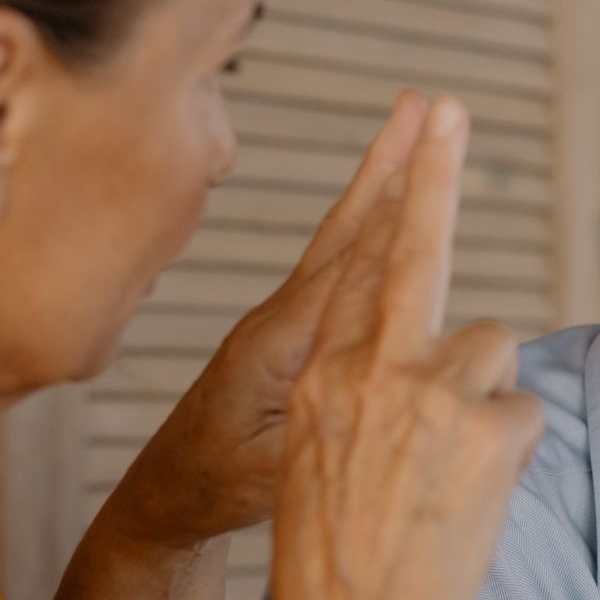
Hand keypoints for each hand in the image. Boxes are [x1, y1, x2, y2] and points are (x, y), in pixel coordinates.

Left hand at [104, 92, 429, 550]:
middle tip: (429, 107)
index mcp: (285, 345)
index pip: (356, 266)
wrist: (170, 491)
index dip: (396, 207)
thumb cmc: (220, 488)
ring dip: (380, 176)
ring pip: (344, 235)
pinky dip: (367, 215)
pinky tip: (385, 196)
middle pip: (351, 228)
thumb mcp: (272, 473)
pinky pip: (338, 259)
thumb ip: (320, 429)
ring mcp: (285, 316)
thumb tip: (380, 391)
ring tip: (410, 123)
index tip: (428, 151)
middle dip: (393, 164)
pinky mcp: (291, 326)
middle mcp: (284, 316)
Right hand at [270, 95, 543, 599]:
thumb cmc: (337, 556)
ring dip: (486, 395)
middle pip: (415, 253)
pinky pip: (523, 409)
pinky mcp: (490, 425)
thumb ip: (355, 390)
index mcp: (321, 373)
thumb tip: (401, 357)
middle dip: (432, 176)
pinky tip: (476, 494)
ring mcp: (431, 390)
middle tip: (444, 108)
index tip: (417, 131)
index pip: (356, 264)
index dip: (392, 194)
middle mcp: (371, 366)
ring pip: (494, 346)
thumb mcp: (316, 458)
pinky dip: (509, 446)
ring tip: (455, 467)